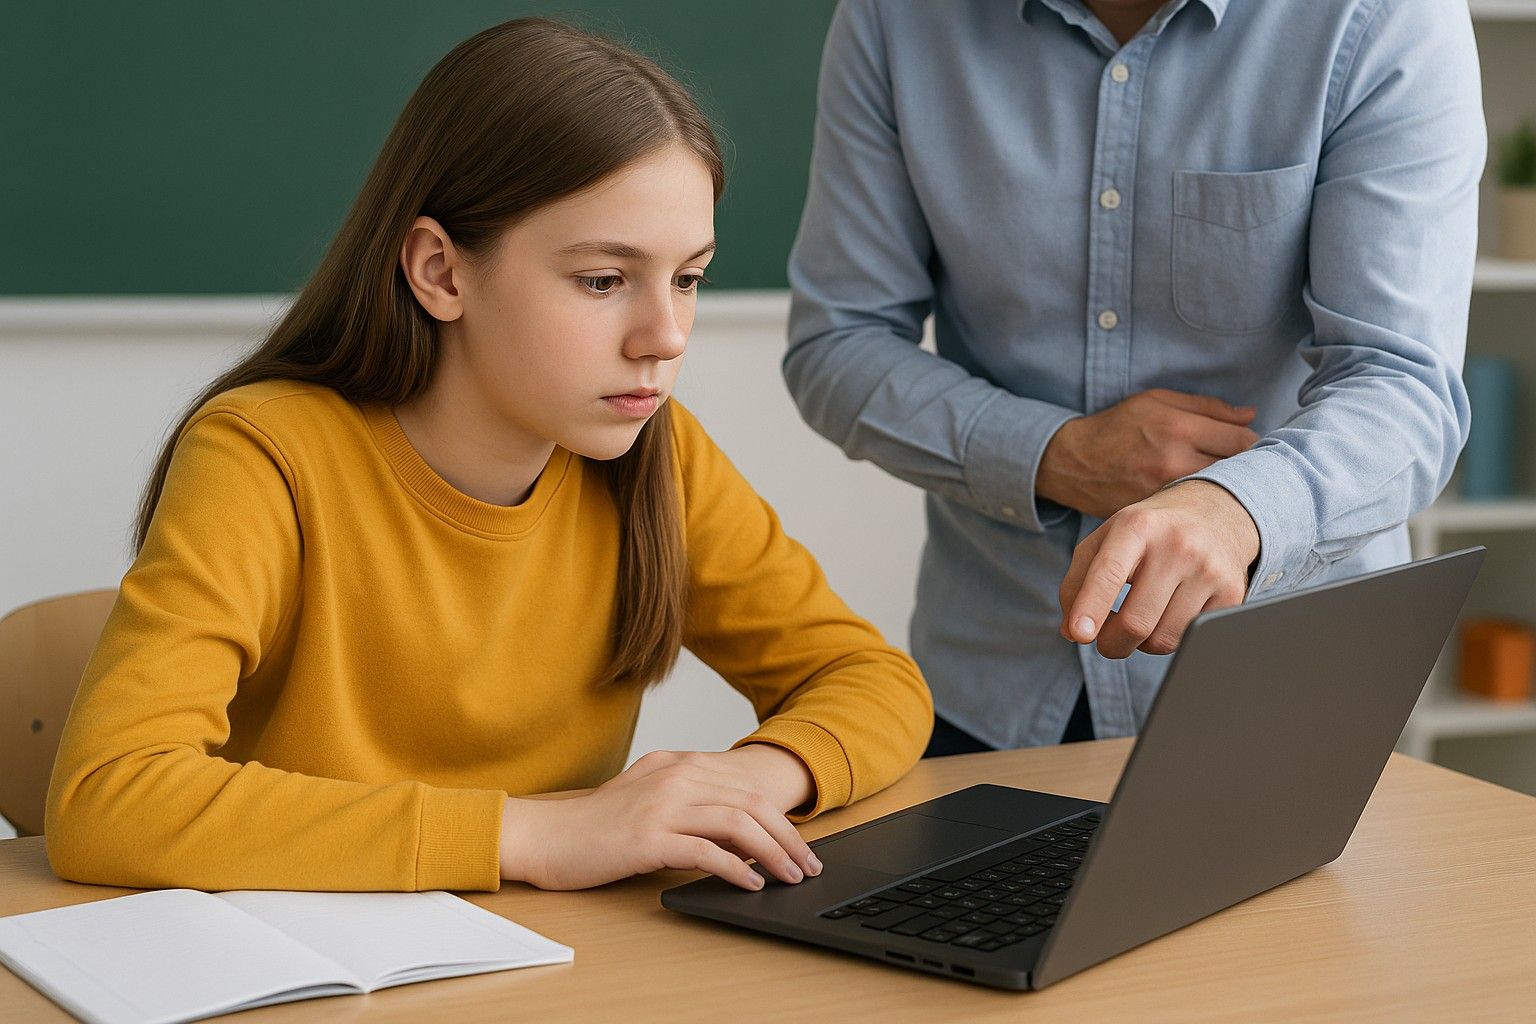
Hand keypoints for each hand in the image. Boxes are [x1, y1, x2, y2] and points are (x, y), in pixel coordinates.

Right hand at [497, 747, 819, 890]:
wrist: (546, 835)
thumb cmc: (595, 825)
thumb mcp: (647, 795)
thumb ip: (688, 798)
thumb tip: (738, 824)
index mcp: (679, 765)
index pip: (746, 788)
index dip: (781, 819)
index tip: (800, 846)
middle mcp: (676, 778)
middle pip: (751, 803)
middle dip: (788, 838)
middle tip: (808, 866)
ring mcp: (662, 805)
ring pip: (737, 824)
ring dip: (773, 854)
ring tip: (790, 877)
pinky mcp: (649, 837)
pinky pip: (707, 851)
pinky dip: (737, 868)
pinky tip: (752, 884)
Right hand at [1038, 389, 1258, 518]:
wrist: (1072, 462)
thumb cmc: (1117, 427)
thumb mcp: (1156, 401)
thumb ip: (1206, 407)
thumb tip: (1250, 415)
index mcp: (1178, 427)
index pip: (1243, 440)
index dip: (1252, 443)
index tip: (1245, 447)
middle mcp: (1173, 461)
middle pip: (1237, 471)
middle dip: (1243, 469)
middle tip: (1239, 469)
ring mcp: (1163, 492)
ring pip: (1219, 495)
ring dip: (1225, 491)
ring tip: (1221, 486)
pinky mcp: (1155, 513)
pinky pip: (1194, 512)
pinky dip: (1201, 507)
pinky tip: (1197, 502)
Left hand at [1058, 480, 1259, 658]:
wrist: (1216, 511)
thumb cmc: (1150, 531)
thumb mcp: (1106, 539)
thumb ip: (1078, 582)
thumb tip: (1071, 632)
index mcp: (1137, 526)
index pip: (1109, 573)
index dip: (1091, 607)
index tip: (1080, 634)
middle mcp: (1177, 545)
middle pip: (1135, 622)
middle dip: (1111, 644)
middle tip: (1106, 641)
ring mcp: (1209, 570)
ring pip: (1163, 640)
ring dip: (1143, 643)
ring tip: (1144, 617)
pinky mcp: (1232, 593)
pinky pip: (1190, 639)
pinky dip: (1172, 637)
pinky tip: (1171, 613)